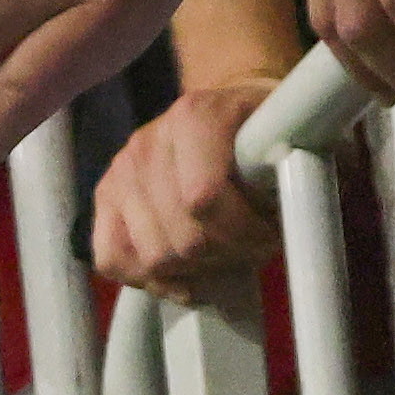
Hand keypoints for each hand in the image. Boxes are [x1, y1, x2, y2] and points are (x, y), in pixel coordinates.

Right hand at [87, 91, 277, 302]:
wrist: (227, 116)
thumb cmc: (262, 139)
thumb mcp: (289, 142)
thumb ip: (290, 172)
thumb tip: (290, 217)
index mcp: (194, 116)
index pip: (203, 199)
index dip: (243, 233)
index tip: (269, 235)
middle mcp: (149, 141)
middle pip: (182, 239)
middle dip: (224, 255)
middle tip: (248, 248)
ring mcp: (122, 169)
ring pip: (152, 258)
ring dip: (194, 270)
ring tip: (220, 253)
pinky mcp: (105, 196)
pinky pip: (111, 258)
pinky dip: (148, 278)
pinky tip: (180, 273)